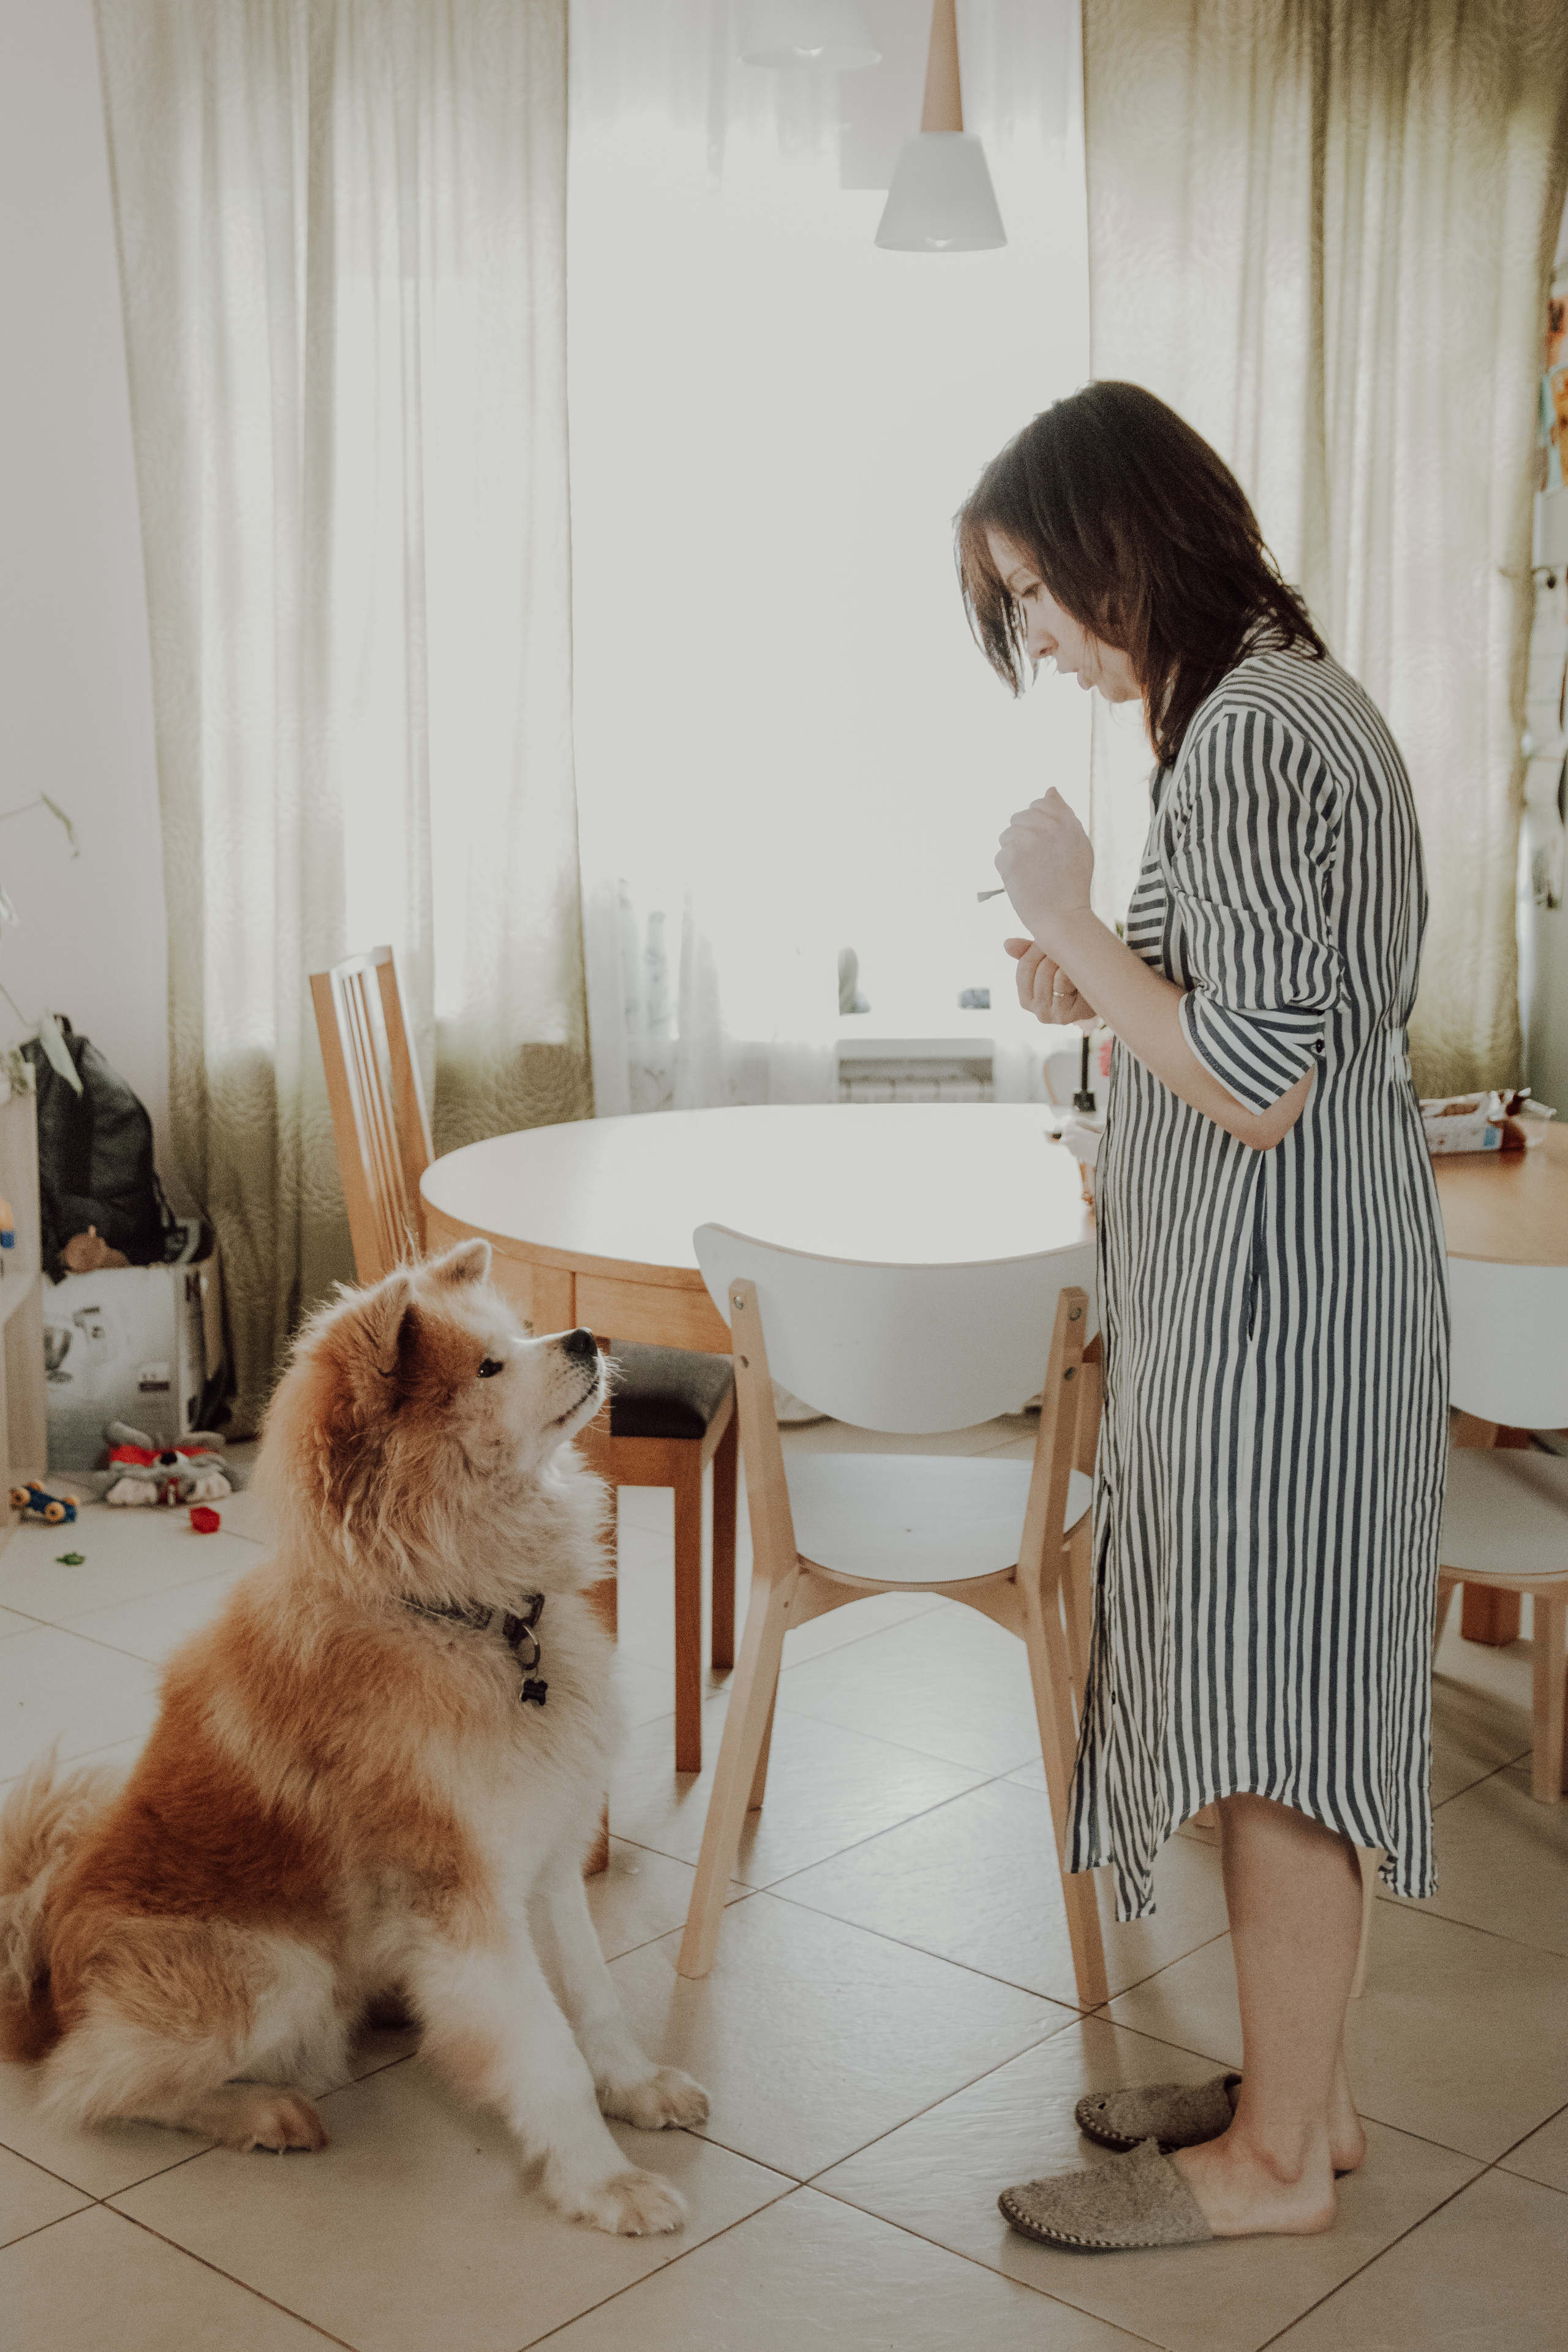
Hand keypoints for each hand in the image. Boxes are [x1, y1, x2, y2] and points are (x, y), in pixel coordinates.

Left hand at [994, 788, 1093, 939]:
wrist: (1063, 916)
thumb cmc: (1072, 882)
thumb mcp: (1078, 843)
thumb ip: (1063, 813)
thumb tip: (1049, 789)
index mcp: (1066, 819)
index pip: (1039, 803)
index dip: (1038, 825)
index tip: (1046, 846)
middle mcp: (1047, 826)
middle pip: (1018, 817)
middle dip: (1024, 837)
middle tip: (1040, 863)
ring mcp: (1027, 840)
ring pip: (1006, 836)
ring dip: (1014, 853)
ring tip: (1032, 873)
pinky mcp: (1009, 857)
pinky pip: (999, 856)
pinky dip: (1007, 870)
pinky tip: (1023, 882)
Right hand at [1005, 938, 1097, 1026]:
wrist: (1107, 992)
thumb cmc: (1076, 976)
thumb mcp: (1050, 961)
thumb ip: (1027, 953)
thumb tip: (1006, 944)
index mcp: (1027, 998)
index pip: (1023, 968)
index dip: (1036, 950)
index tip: (1052, 943)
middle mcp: (1035, 1010)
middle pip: (1034, 969)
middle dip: (1050, 953)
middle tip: (1067, 948)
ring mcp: (1049, 1015)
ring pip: (1046, 974)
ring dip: (1061, 960)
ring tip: (1074, 960)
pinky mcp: (1064, 1016)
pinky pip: (1061, 983)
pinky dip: (1070, 972)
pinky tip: (1080, 973)